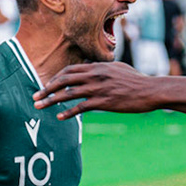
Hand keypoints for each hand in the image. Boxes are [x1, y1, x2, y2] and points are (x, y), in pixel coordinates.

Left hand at [32, 62, 156, 115]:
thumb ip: (100, 68)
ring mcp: (98, 88)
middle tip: (35, 97)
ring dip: (51, 100)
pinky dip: (68, 112)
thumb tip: (89, 67)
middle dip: (46, 89)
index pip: (69, 71)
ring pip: (67, 93)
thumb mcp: (117, 68)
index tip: (46, 86)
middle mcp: (94, 75)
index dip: (55, 79)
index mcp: (96, 67)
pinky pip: (80, 107)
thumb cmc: (135, 80)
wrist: (150, 90)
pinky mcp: (103, 102)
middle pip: (63, 80)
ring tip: (39, 107)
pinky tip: (59, 117)